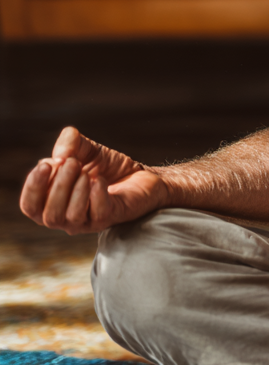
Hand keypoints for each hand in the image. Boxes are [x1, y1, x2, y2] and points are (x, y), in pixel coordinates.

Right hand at [20, 126, 167, 234]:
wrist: (141, 173)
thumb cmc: (107, 166)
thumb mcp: (86, 149)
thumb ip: (70, 143)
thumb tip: (60, 155)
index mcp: (52, 202)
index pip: (30, 206)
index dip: (33, 187)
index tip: (46, 164)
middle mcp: (66, 217)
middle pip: (49, 215)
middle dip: (57, 187)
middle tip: (72, 163)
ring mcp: (88, 221)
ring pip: (70, 218)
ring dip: (75, 192)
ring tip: (86, 172)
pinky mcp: (110, 219)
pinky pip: (98, 214)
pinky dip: (96, 196)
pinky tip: (100, 180)